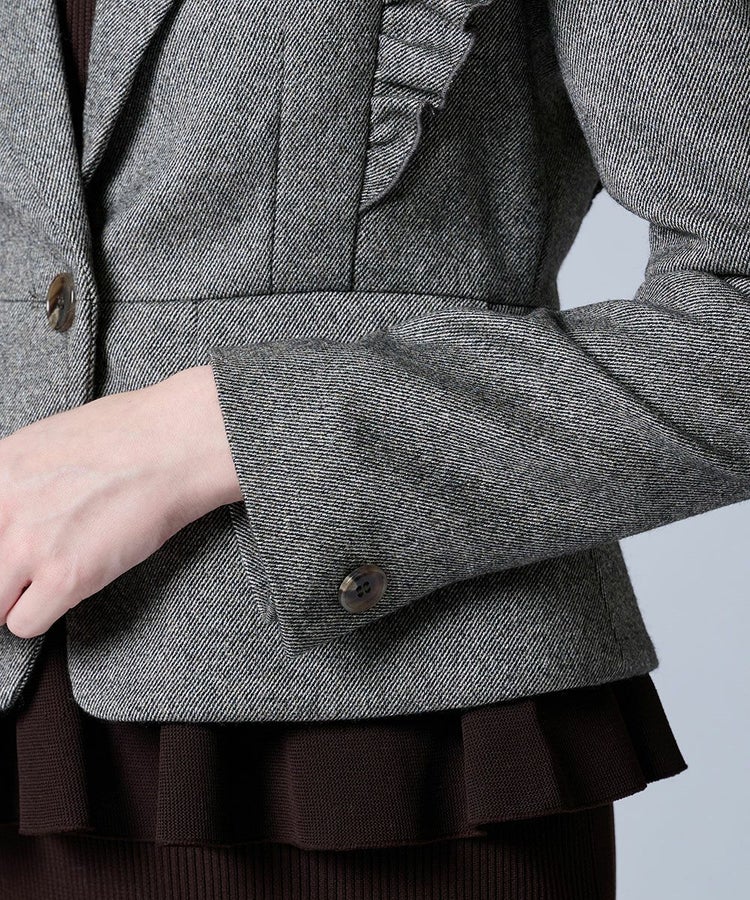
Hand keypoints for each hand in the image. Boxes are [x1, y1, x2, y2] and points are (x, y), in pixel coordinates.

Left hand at [0, 365, 241, 638]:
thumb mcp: (49, 440)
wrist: (178, 445)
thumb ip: (18, 477)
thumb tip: (15, 506)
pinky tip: (70, 590)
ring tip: (45, 584)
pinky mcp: (65, 576)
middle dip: (3, 573)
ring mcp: (29, 544)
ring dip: (14, 598)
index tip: (10, 547)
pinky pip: (24, 624)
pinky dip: (43, 615)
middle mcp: (3, 506)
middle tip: (27, 570)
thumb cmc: (132, 433)